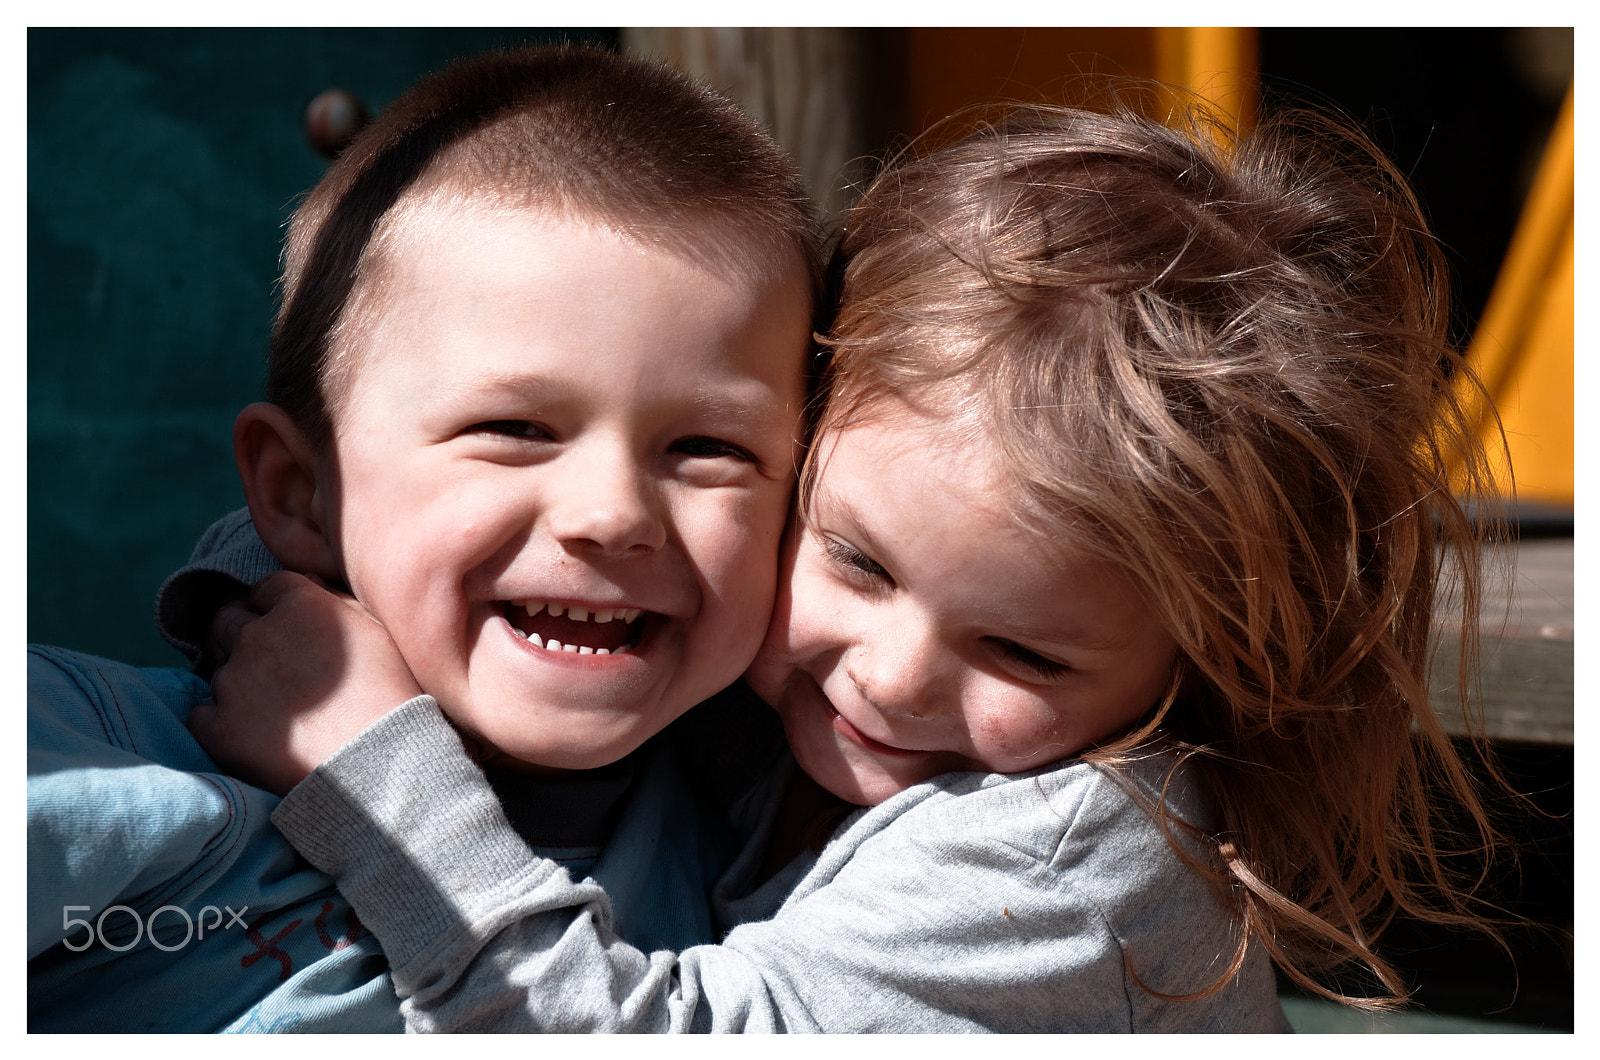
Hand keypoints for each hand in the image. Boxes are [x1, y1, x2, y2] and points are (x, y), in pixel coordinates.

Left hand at [188, 570, 423, 794]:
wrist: (379, 764)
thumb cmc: (389, 695)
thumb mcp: (376, 632)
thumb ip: (336, 599)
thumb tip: (305, 582)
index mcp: (299, 604)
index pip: (266, 587)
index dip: (275, 605)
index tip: (289, 628)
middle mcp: (258, 635)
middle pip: (227, 619)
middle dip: (243, 634)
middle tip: (270, 664)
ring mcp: (233, 681)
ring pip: (217, 668)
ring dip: (237, 680)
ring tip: (274, 708)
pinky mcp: (218, 726)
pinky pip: (202, 714)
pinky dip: (220, 721)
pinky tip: (254, 734)